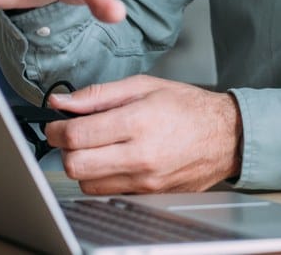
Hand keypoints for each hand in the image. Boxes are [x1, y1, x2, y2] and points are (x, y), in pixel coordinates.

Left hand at [44, 75, 241, 193]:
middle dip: (65, 150)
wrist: (226, 136)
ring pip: (87, 183)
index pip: (76, 135)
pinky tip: (115, 160)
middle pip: (75, 165)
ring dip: (83, 166)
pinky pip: (108, 191)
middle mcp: (140, 155)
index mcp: (138, 122)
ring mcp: (144, 179)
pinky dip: (103, 177)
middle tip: (73, 136)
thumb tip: (63, 102)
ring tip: (97, 147)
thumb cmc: (189, 108)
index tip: (55, 124)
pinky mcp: (148, 194)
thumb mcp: (145, 87)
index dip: (55, 129)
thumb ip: (100, 94)